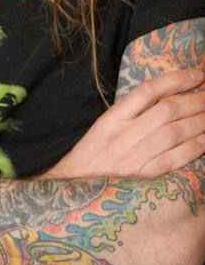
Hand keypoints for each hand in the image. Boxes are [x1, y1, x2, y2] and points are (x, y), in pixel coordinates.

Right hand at [45, 69, 204, 178]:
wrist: (72, 190)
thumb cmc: (92, 154)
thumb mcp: (104, 125)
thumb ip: (131, 111)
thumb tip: (166, 95)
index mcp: (112, 118)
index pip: (148, 91)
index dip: (175, 80)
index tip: (196, 74)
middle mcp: (123, 135)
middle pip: (166, 111)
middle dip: (195, 100)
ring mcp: (134, 158)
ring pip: (174, 133)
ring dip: (199, 121)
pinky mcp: (144, 178)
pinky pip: (174, 159)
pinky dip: (194, 147)